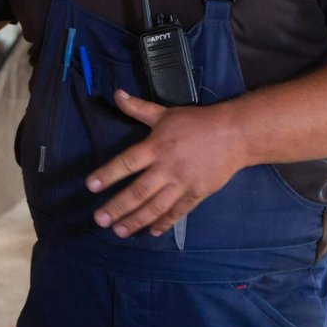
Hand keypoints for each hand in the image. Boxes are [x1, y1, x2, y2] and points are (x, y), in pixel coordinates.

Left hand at [85, 89, 246, 237]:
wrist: (235, 134)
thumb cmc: (197, 122)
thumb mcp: (165, 113)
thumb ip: (138, 108)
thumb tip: (116, 94)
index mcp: (157, 147)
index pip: (127, 162)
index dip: (108, 174)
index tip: (91, 186)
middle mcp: (167, 168)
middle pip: (139, 191)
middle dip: (118, 207)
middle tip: (99, 220)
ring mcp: (183, 183)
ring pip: (156, 206)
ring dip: (136, 220)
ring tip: (119, 231)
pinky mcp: (197, 194)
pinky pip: (178, 212)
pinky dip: (164, 222)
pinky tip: (151, 232)